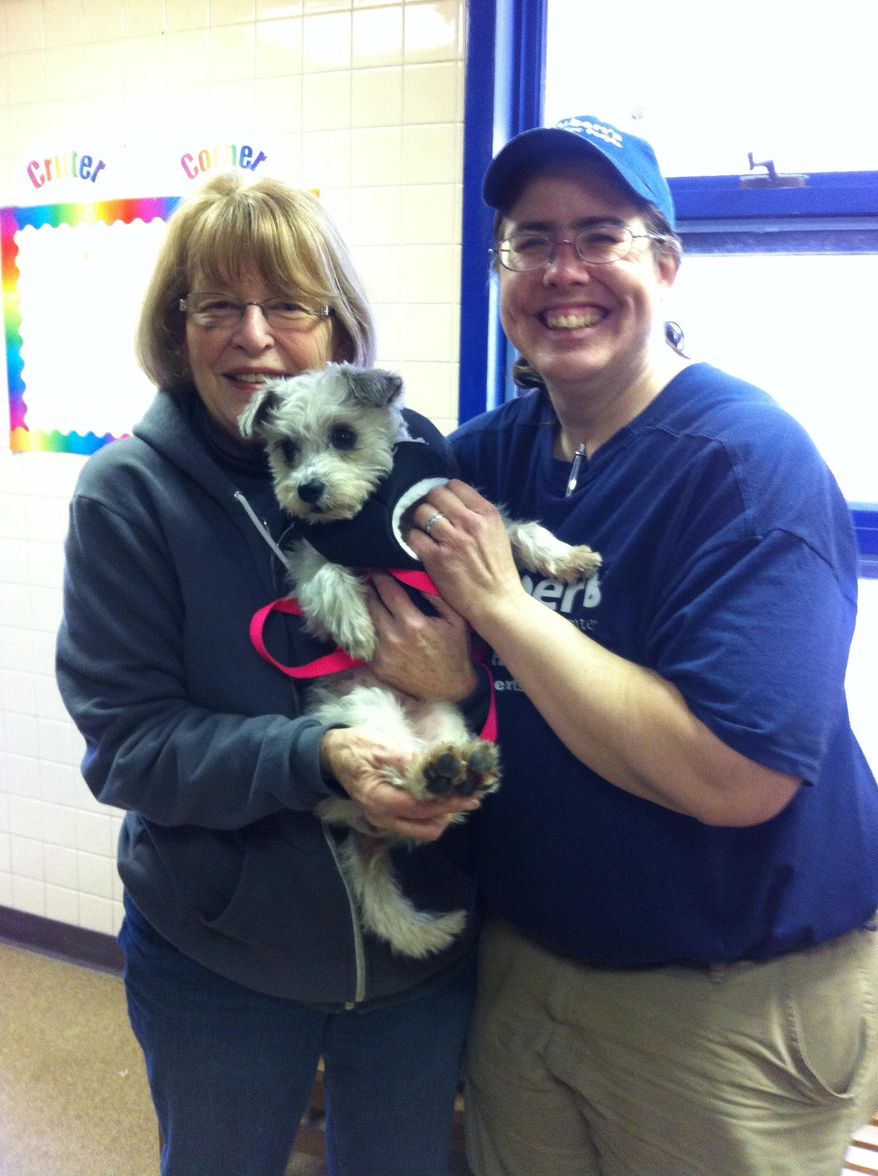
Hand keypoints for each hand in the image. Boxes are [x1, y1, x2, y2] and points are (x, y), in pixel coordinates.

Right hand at [319, 726, 480, 841]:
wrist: (334, 754)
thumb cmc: (357, 746)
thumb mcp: (382, 746)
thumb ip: (407, 761)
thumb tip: (435, 769)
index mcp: (378, 799)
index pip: (420, 809)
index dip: (447, 804)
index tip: (470, 798)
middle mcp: (381, 816)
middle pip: (424, 829)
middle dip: (448, 814)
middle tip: (467, 797)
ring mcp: (383, 819)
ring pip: (421, 829)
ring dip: (441, 815)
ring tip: (457, 795)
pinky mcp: (387, 816)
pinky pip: (414, 823)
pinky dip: (431, 813)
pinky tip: (440, 796)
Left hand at [366, 572, 477, 700]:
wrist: (451, 690)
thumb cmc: (455, 652)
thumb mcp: (455, 620)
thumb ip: (436, 597)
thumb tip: (415, 576)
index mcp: (412, 623)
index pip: (388, 591)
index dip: (380, 576)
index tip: (376, 567)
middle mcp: (393, 638)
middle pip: (372, 605)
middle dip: (371, 590)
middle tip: (369, 579)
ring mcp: (383, 655)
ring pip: (368, 624)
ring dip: (369, 610)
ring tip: (370, 598)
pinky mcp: (378, 668)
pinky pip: (370, 643)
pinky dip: (372, 632)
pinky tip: (377, 624)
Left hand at [406, 480, 524, 626]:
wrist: (497, 601)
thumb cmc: (498, 570)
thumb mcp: (497, 533)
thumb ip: (477, 515)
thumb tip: (454, 502)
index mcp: (486, 513)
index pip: (455, 486)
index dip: (445, 493)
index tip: (443, 504)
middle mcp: (469, 522)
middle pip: (435, 495)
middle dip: (430, 504)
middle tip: (430, 516)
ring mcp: (452, 540)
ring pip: (422, 513)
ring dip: (419, 521)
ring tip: (424, 531)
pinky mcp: (436, 558)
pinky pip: (413, 536)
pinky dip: (413, 539)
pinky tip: (420, 546)